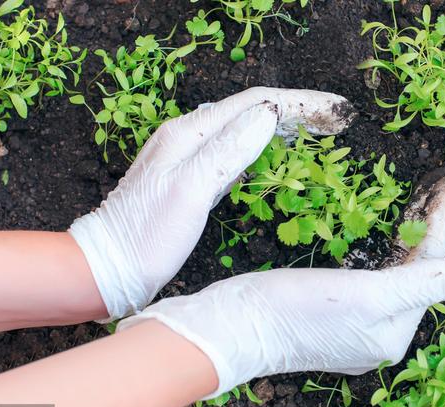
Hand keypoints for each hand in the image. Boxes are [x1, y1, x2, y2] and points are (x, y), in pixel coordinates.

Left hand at [68, 88, 355, 320]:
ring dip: (281, 127)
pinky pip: (234, 151)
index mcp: (189, 132)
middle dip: (295, 110)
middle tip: (334, 119)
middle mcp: (188, 136)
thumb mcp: (190, 189)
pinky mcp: (192, 178)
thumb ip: (228, 150)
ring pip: (244, 129)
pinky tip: (274, 154)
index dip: (296, 102)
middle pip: (250, 110)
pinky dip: (262, 148)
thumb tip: (268, 116)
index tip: (333, 109)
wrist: (110, 265)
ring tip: (315, 130)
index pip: (252, 102)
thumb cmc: (148, 234)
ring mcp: (189, 156)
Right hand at [117, 173, 444, 397]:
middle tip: (437, 180)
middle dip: (427, 223)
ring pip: (395, 268)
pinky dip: (381, 244)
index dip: (441, 222)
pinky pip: (371, 272)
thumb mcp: (363, 295)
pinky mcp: (334, 311)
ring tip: (420, 192)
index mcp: (394, 333)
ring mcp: (357, 323)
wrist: (230, 326)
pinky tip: (385, 221)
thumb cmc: (292, 310)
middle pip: (416, 269)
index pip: (430, 268)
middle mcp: (381, 333)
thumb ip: (423, 284)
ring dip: (407, 230)